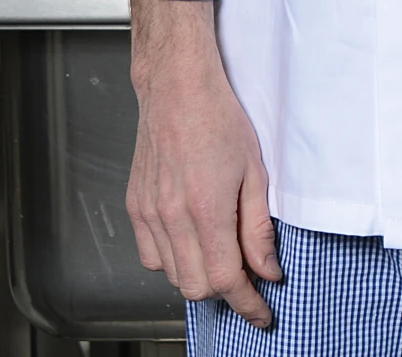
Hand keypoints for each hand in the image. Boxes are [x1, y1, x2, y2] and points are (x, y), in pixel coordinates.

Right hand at [126, 0, 282, 329]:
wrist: (177, 88)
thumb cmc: (219, 118)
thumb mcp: (256, 172)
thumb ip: (259, 228)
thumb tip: (267, 269)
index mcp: (205, 209)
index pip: (225, 281)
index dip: (247, 304)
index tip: (262, 314)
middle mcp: (170, 218)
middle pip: (196, 287)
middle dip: (226, 292)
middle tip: (250, 280)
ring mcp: (147, 214)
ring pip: (172, 275)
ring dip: (200, 276)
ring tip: (224, 255)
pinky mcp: (135, 207)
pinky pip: (151, 256)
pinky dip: (174, 260)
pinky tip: (194, 241)